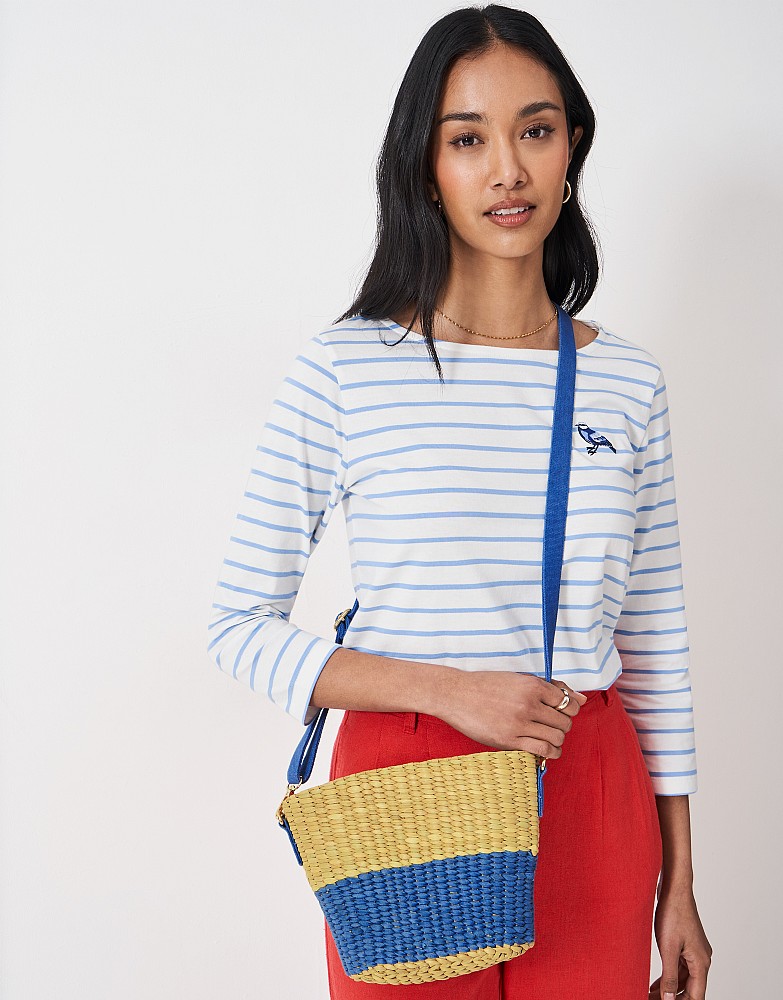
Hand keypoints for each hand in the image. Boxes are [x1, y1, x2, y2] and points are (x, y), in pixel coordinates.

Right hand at [434, 670, 587, 757]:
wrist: (456, 694)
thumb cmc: (487, 685)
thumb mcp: (519, 679)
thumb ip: (552, 687)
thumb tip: (583, 699)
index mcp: (532, 685)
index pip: (569, 703)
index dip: (568, 710)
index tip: (559, 712)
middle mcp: (528, 703)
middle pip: (565, 722)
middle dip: (562, 726)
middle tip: (550, 725)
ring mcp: (519, 723)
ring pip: (557, 737)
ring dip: (557, 740)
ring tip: (548, 737)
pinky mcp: (509, 739)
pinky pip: (543, 750)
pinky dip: (551, 752)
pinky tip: (546, 749)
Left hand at [648, 881, 711, 998]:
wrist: (674, 888)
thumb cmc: (673, 914)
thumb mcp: (668, 948)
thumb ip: (670, 976)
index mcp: (701, 963)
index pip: (695, 996)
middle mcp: (701, 959)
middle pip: (690, 989)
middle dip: (672, 998)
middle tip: (651, 999)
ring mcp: (694, 951)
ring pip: (684, 978)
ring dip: (669, 988)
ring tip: (650, 994)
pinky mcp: (686, 943)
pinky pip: (679, 966)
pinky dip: (669, 976)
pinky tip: (656, 982)